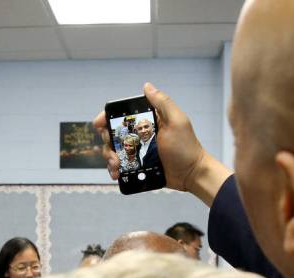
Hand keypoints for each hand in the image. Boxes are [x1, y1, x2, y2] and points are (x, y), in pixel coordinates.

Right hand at [93, 83, 231, 205]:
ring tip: (116, 166)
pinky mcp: (140, 167)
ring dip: (110, 158)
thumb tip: (146, 86)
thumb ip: (163, 103)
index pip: (121, 116)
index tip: (100, 124)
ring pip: (115, 151)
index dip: (107, 118)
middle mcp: (141, 136)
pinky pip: (122, 167)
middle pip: (113, 135)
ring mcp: (139, 152)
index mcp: (147, 122)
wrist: (193, 174)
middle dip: (108, 142)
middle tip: (113, 152)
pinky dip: (115, 170)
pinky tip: (116, 174)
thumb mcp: (177, 121)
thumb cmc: (187, 147)